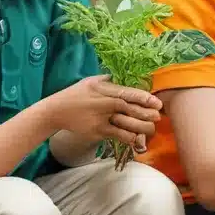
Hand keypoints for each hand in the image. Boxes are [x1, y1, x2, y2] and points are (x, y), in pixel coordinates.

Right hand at [45, 76, 161, 149]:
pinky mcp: (98, 132)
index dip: (142, 97)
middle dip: (146, 113)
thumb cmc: (76, 94)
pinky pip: (118, 136)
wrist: (56, 111)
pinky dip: (130, 138)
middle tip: (158, 116)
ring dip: (141, 127)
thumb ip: (108, 79)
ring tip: (151, 128)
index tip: (155, 102)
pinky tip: (138, 139)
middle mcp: (102, 103)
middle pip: (128, 108)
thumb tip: (125, 75)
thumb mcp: (91, 81)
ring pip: (126, 124)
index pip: (126, 92)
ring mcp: (100, 119)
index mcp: (102, 88)